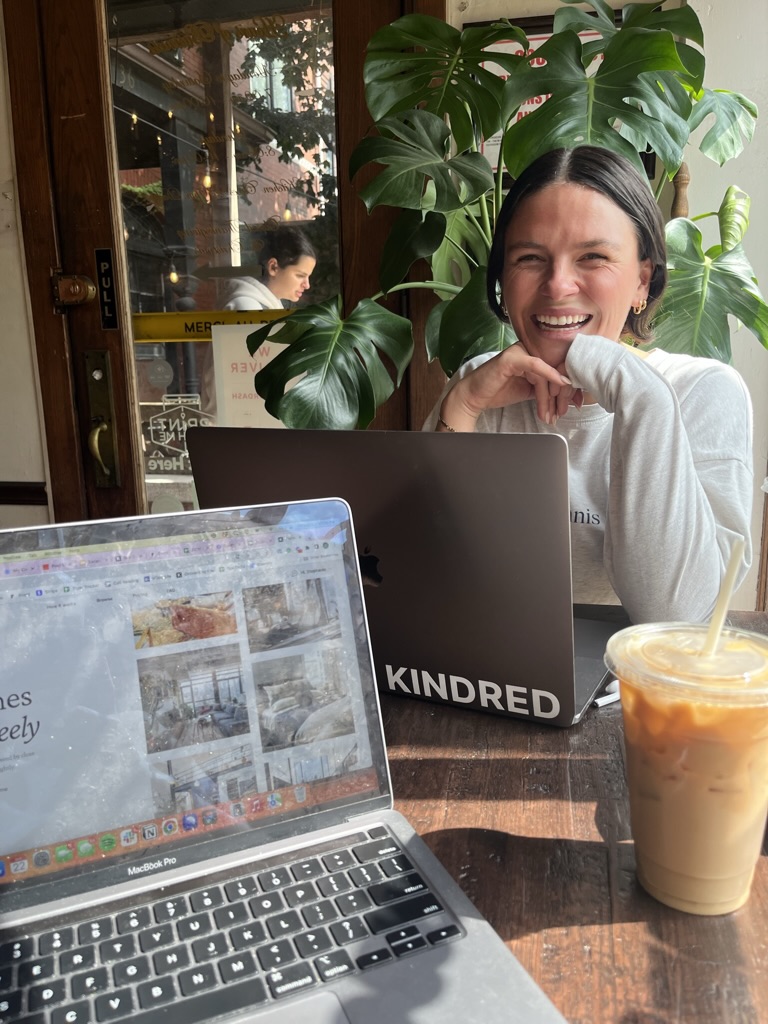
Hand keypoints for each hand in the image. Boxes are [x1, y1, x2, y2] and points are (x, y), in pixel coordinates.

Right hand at [439, 346, 582, 429]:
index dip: (567, 386)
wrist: (474, 397)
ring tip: (549, 415)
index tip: (574, 403)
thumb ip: (545, 388)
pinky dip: (549, 376)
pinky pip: (536, 365)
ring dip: (549, 397)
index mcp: (532, 354)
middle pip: (553, 370)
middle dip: (560, 394)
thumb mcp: (529, 390)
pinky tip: (559, 386)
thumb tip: (568, 394)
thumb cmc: (498, 392)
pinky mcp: (512, 358)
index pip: (555, 367)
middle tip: (562, 413)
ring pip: (545, 373)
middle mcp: (527, 349)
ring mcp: (519, 351)